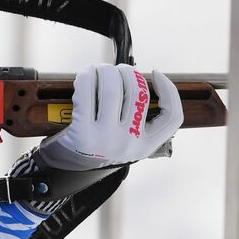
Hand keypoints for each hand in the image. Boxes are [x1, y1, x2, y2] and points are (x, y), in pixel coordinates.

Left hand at [34, 64, 182, 171]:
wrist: (66, 169)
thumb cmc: (96, 146)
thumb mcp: (125, 141)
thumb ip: (137, 119)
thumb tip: (137, 79)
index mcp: (146, 146)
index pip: (172, 118)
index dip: (169, 91)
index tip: (156, 74)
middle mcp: (129, 144)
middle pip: (138, 94)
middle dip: (127, 73)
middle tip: (116, 69)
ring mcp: (106, 140)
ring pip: (113, 90)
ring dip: (105, 71)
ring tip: (99, 69)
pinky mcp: (82, 134)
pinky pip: (86, 94)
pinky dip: (86, 78)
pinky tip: (86, 75)